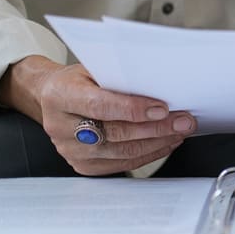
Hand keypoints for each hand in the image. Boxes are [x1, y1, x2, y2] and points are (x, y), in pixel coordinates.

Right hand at [0, 56, 196, 174]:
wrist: (51, 98)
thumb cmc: (77, 81)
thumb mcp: (92, 68)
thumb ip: (118, 78)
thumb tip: (159, 86)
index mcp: (60, 96)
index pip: (101, 106)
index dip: (133, 109)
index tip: (162, 108)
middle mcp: (60, 126)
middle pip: (115, 132)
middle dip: (156, 127)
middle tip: (183, 121)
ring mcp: (70, 150)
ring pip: (122, 152)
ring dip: (158, 142)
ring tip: (180, 131)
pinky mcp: (82, 165)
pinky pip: (122, 164)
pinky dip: (148, 154)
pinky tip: (165, 143)